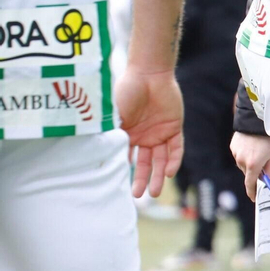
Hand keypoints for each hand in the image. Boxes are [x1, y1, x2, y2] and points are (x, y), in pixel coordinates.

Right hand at [115, 70, 183, 197]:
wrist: (149, 74)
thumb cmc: (127, 91)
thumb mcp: (113, 114)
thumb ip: (108, 132)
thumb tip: (92, 151)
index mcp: (127, 133)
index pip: (126, 157)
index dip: (124, 171)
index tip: (119, 186)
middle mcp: (143, 136)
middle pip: (144, 163)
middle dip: (142, 179)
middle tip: (140, 197)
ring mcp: (159, 133)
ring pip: (161, 159)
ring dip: (158, 175)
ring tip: (155, 192)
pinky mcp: (174, 128)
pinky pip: (176, 148)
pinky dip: (173, 160)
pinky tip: (168, 173)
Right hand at [230, 132, 269, 201]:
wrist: (257, 120)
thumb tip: (265, 177)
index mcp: (253, 165)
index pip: (250, 184)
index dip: (252, 192)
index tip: (254, 198)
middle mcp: (242, 161)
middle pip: (248, 174)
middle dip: (255, 173)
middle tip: (264, 167)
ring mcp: (236, 153)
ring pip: (243, 165)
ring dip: (250, 163)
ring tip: (259, 152)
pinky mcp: (233, 146)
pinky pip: (239, 155)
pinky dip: (245, 155)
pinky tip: (253, 147)